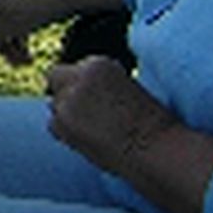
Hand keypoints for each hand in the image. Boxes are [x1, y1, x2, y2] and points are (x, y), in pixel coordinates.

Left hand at [45, 55, 173, 177]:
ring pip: (55, 104)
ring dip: (67, 114)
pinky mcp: (64, 120)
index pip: (76, 70)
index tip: (98, 103)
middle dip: (66, 92)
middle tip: (84, 114)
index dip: (84, 87)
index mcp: (99, 63)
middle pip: (57, 78)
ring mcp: (69, 97)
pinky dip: (65, 132)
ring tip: (94, 130)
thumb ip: (98, 86)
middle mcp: (80, 75)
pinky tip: (88, 140)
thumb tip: (77, 95)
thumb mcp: (126, 89)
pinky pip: (53, 124)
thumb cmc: (151, 125)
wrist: (158, 149)